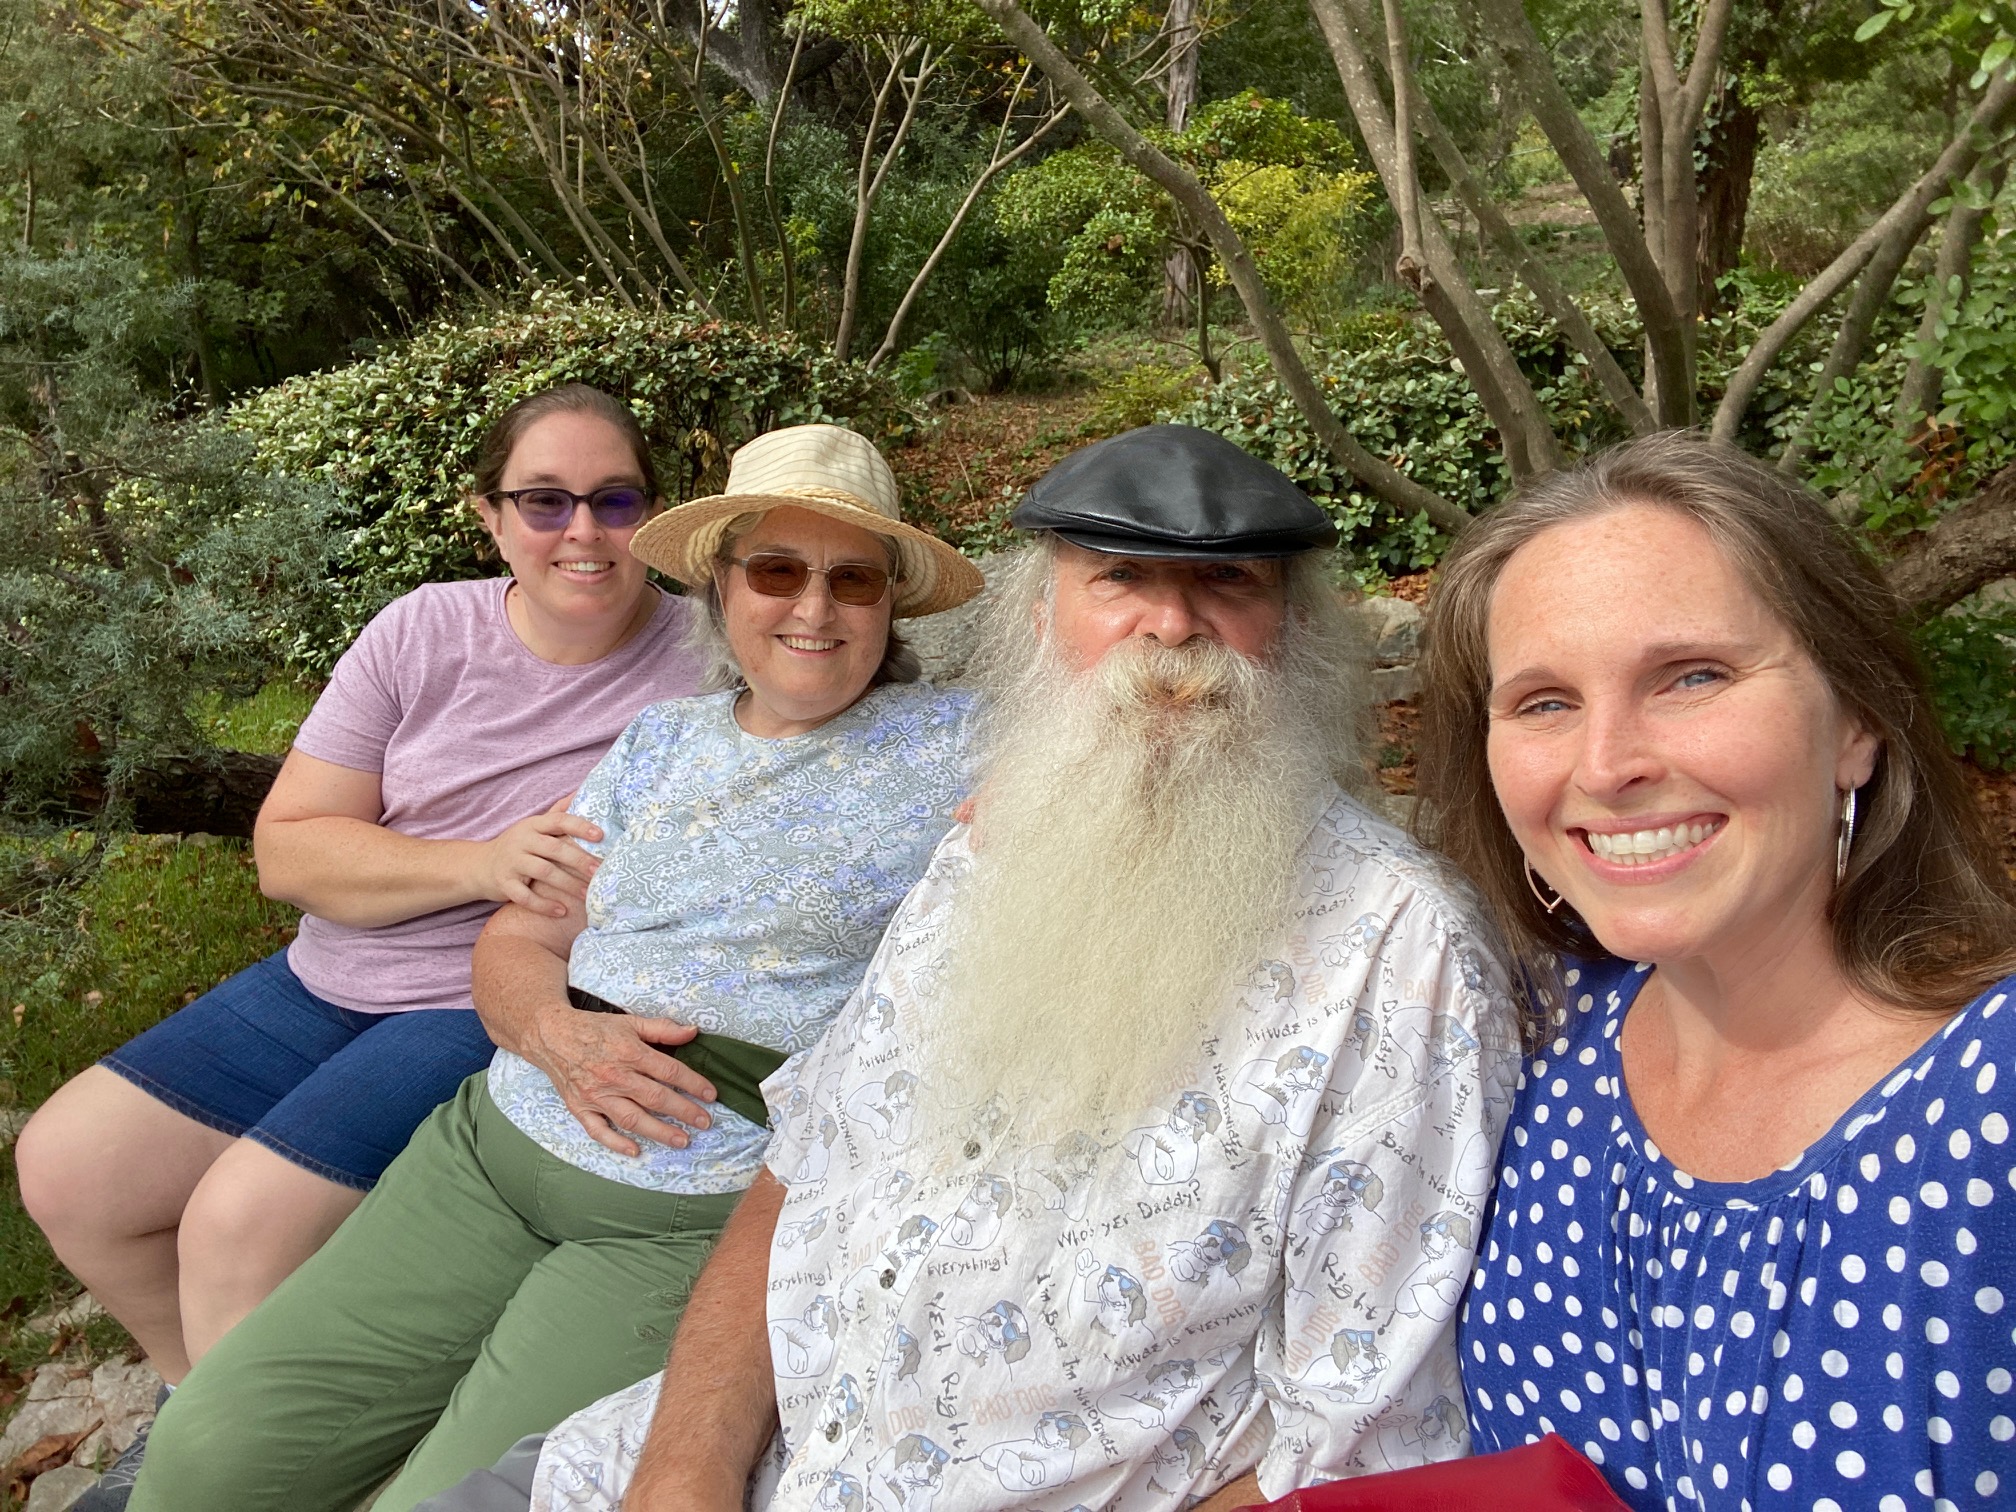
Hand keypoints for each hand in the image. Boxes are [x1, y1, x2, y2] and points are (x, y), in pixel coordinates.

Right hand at [470, 793, 602, 916]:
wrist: (481, 865)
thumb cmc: (519, 845)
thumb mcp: (535, 826)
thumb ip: (559, 812)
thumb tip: (583, 791)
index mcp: (533, 825)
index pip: (559, 820)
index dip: (580, 826)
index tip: (601, 835)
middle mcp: (522, 840)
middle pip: (554, 849)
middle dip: (579, 860)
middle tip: (600, 871)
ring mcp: (512, 862)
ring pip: (543, 872)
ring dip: (568, 884)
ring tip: (587, 894)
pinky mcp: (504, 884)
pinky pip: (525, 896)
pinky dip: (544, 905)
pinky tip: (562, 911)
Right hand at [530, 1004, 719, 1156]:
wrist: (551, 1035)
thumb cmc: (594, 1028)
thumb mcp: (631, 1022)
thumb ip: (663, 1029)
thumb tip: (693, 1031)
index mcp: (629, 1053)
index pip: (669, 1071)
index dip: (693, 1083)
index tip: (711, 1095)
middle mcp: (614, 1076)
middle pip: (655, 1098)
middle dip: (684, 1111)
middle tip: (705, 1122)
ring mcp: (596, 1095)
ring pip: (632, 1118)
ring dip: (658, 1131)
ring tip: (682, 1140)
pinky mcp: (580, 1108)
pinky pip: (598, 1130)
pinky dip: (616, 1143)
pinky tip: (635, 1151)